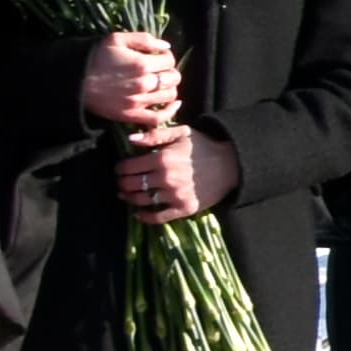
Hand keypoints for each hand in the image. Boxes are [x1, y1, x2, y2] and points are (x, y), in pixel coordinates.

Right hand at [78, 31, 179, 128]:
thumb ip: (144, 39)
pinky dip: (169, 112)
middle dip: (170, 72)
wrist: (75, 81)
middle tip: (160, 71)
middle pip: (173, 78)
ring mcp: (138, 101)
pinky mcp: (131, 115)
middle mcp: (143, 84)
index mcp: (141, 64)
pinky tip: (172, 104)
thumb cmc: (95, 57)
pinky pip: (158, 118)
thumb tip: (165, 47)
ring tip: (161, 84)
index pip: (169, 60)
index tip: (157, 58)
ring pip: (170, 96)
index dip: (166, 57)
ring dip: (169, 88)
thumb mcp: (117, 39)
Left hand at [114, 129, 239, 223]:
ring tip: (126, 195)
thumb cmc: (204, 146)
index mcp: (163, 159)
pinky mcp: (184, 208)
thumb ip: (155, 135)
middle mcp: (167, 179)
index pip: (130, 166)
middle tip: (120, 182)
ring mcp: (175, 195)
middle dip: (122, 183)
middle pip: (132, 184)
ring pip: (142, 200)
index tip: (119, 168)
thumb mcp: (182, 133)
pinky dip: (145, 217)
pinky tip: (138, 214)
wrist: (231, 164)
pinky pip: (158, 217)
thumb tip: (130, 139)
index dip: (120, 168)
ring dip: (130, 198)